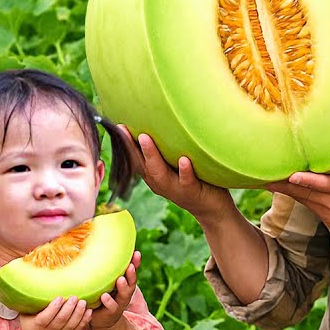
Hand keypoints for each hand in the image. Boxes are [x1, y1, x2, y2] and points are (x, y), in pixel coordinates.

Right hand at [19, 296, 90, 329]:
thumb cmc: (29, 325)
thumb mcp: (25, 316)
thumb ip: (30, 303)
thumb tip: (33, 283)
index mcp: (36, 326)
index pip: (45, 318)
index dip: (53, 308)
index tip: (60, 297)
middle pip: (61, 321)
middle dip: (69, 308)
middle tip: (74, 297)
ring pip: (71, 325)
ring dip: (78, 313)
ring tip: (83, 302)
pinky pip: (78, 329)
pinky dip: (84, 320)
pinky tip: (89, 311)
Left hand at [91, 251, 139, 329]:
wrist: (102, 319)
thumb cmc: (102, 296)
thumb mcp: (105, 283)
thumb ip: (105, 271)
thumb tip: (94, 248)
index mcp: (125, 283)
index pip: (132, 271)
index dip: (136, 263)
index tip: (136, 253)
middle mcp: (125, 292)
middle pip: (132, 282)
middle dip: (132, 274)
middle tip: (130, 266)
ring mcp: (120, 303)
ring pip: (124, 294)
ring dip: (123, 287)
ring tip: (120, 279)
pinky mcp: (111, 312)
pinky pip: (111, 307)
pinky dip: (109, 301)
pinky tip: (104, 296)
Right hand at [116, 125, 232, 220]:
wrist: (212, 208)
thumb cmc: (194, 180)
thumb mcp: (176, 165)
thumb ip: (167, 150)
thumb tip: (163, 121)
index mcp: (153, 175)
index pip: (135, 158)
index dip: (125, 144)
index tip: (117, 126)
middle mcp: (159, 182)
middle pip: (141, 164)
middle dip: (130, 146)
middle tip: (122, 128)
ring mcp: (174, 188)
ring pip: (159, 172)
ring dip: (151, 155)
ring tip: (145, 138)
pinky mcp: (191, 192)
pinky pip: (186, 181)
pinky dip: (184, 171)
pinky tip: (184, 160)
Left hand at [265, 136, 329, 256]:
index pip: (324, 185)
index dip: (308, 181)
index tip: (292, 176)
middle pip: (303, 191)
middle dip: (282, 183)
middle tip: (261, 172)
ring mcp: (325, 210)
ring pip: (298, 197)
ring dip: (280, 188)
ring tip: (259, 177)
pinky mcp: (321, 216)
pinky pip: (302, 202)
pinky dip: (287, 194)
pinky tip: (273, 186)